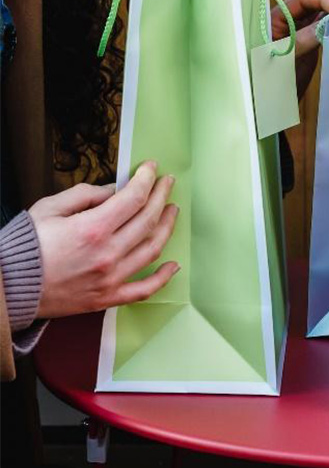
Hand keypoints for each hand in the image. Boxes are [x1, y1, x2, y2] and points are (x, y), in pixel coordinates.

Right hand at [31, 161, 179, 317]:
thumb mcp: (49, 209)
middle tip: (167, 184)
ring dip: (167, 227)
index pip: (134, 198)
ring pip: (153, 249)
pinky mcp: (107, 297)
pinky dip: (163, 277)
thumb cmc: (25, 246)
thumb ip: (85, 195)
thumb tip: (114, 191)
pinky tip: (174, 265)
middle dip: (161, 196)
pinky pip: (144, 289)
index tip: (152, 169)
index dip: (147, 180)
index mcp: (93, 228)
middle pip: (148, 219)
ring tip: (171, 211)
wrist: (9, 287)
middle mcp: (108, 253)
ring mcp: (110, 278)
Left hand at [271, 0, 328, 93]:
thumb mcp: (286, 58)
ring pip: (321, 0)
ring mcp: (300, 25)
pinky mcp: (310, 35)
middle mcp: (289, 16)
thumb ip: (305, 39)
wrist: (269, 100)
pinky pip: (324, 14)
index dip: (328, 0)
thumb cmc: (270, 80)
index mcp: (278, 16)